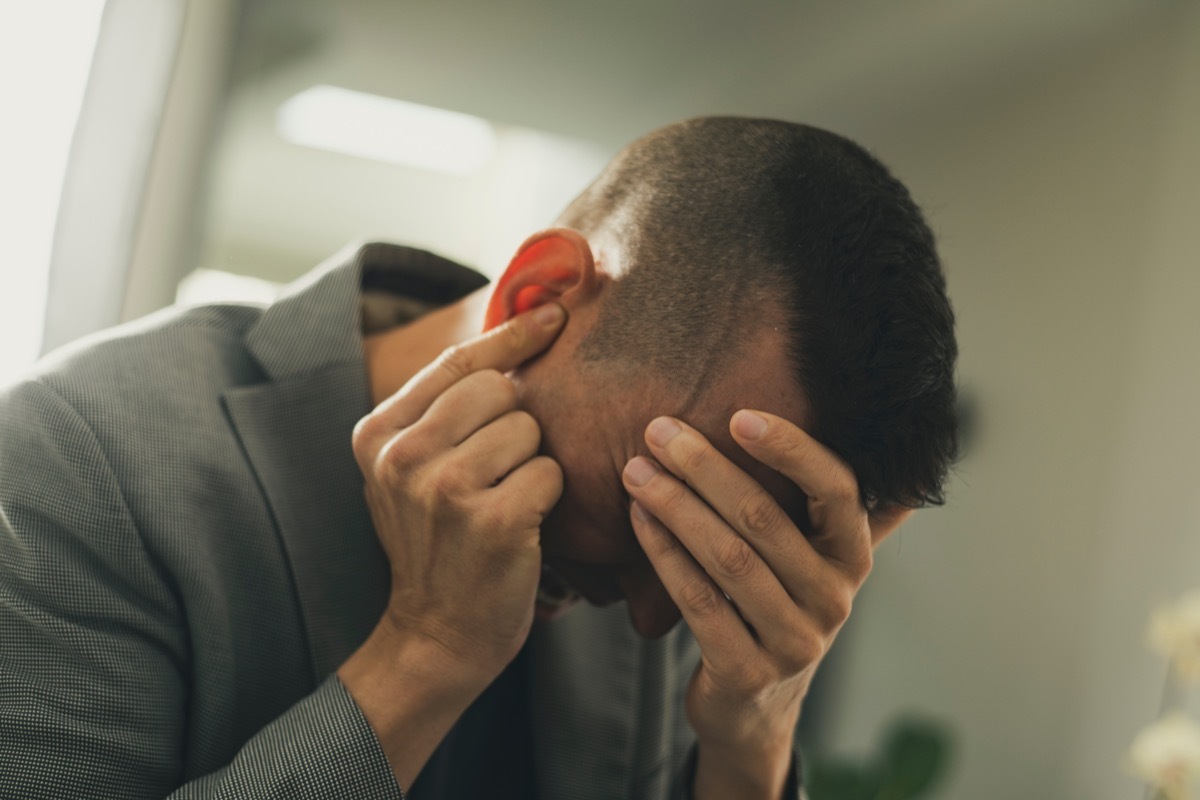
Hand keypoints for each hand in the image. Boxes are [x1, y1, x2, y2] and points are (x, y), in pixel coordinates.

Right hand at [351, 304, 566, 686]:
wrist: (436, 635)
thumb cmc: (438, 541)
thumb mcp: (410, 470)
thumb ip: (441, 408)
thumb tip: (516, 324)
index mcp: (377, 433)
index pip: (457, 361)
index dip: (511, 334)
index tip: (554, 314)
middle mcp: (402, 455)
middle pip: (499, 390)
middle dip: (514, 425)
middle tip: (496, 473)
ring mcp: (445, 488)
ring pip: (528, 430)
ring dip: (531, 464)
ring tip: (502, 501)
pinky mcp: (491, 520)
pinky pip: (549, 473)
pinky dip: (548, 499)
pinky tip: (521, 526)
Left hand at [622, 410, 911, 796]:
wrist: (754, 708)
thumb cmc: (776, 607)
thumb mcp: (812, 559)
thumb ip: (832, 507)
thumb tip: (881, 439)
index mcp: (852, 558)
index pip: (837, 489)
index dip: (791, 448)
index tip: (739, 414)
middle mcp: (833, 598)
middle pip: (765, 518)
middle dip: (705, 467)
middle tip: (657, 431)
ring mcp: (794, 640)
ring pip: (728, 557)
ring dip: (675, 505)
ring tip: (636, 470)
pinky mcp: (748, 671)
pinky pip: (699, 601)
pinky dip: (664, 554)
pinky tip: (638, 519)